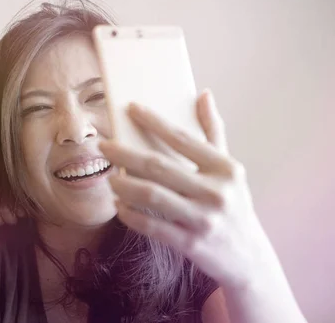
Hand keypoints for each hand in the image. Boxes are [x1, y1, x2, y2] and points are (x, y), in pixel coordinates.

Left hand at [0, 166, 23, 230]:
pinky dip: (18, 214)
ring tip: (13, 218)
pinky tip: (22, 214)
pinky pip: (17, 203)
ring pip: (3, 203)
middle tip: (0, 223)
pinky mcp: (28, 182)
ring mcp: (14, 175)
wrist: (41, 203)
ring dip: (7, 218)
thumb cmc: (14, 207)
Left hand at [99, 90, 278, 289]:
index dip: (154, 122)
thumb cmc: (234, 205)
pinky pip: (151, 226)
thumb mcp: (229, 170)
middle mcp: (216, 192)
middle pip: (159, 167)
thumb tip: (203, 94)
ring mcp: (203, 220)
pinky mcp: (190, 244)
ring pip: (151, 196)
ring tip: (110, 177)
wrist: (249, 258)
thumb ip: (214, 133)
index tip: (130, 108)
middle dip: (125, 153)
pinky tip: (119, 206)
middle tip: (104, 146)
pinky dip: (131, 215)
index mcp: (226, 169)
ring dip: (124, 185)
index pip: (183, 139)